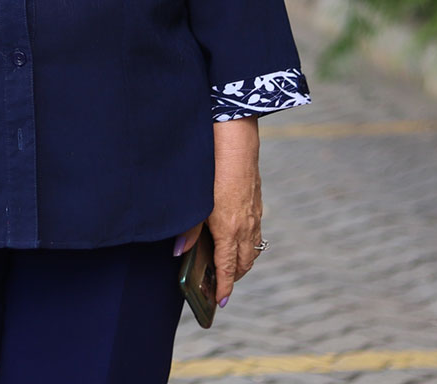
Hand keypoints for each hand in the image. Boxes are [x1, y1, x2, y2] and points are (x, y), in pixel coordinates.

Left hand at [174, 117, 262, 307]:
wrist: (235, 136)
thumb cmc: (211, 167)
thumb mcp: (195, 200)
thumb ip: (189, 229)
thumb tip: (180, 253)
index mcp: (229, 229)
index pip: (229, 268)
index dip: (224, 287)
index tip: (219, 301)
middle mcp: (246, 225)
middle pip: (244, 262)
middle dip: (234, 276)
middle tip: (220, 284)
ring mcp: (254, 213)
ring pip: (253, 247)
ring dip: (242, 260)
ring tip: (227, 263)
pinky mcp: (256, 200)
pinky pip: (256, 231)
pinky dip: (247, 241)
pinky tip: (235, 235)